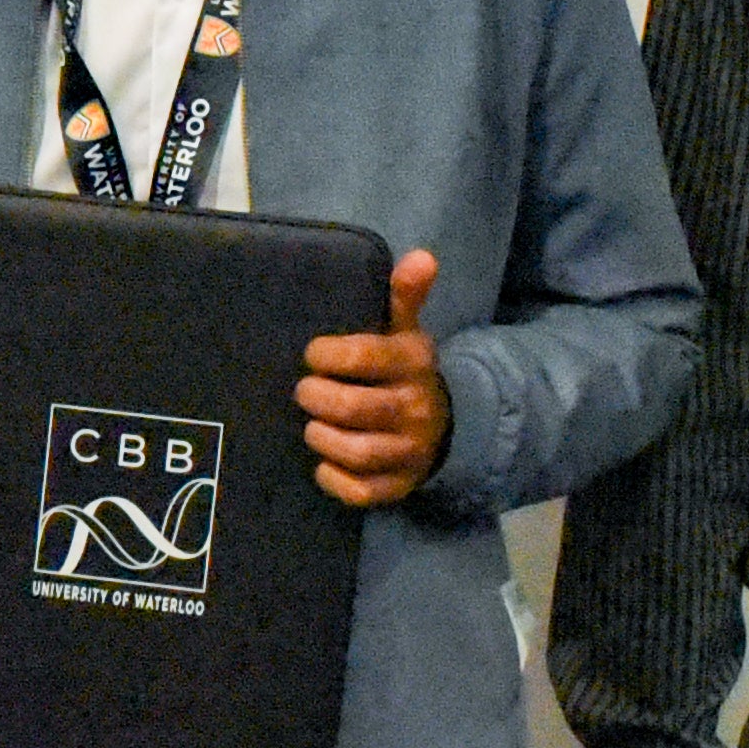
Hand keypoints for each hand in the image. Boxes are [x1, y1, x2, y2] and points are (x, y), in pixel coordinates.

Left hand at [297, 247, 449, 508]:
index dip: (331, 355)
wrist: (443, 428)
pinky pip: (362, 491)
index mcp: (415, 364)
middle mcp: (416, 409)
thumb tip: (423, 256)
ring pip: (358, 452)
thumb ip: (404, 296)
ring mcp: (409, 451)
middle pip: (358, 408)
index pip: (368, 356)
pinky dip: (335, 479)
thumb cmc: (403, 373)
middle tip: (305, 390)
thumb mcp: (405, 332)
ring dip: (323, 438)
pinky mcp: (398, 486)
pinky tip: (324, 463)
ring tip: (312, 425)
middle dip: (319, 399)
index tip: (314, 354)